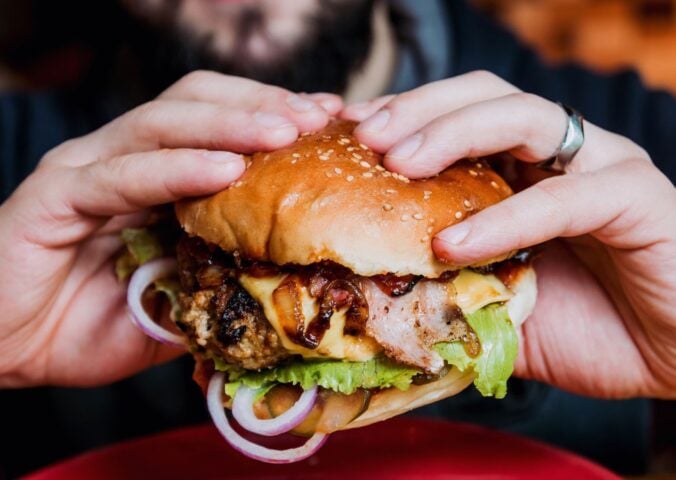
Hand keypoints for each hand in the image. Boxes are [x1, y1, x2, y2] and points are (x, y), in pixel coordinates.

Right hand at [0, 71, 341, 387]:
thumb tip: (287, 282)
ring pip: (164, 122)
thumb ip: (219, 283)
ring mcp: (88, 169)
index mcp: (154, 177)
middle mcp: (123, 159)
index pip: (220, 124)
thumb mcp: (178, 304)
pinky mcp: (57, 194)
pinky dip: (176, 168)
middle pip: (197, 101)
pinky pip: (124, 174)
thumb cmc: (89, 325)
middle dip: (262, 105)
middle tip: (318, 117)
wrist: (9, 349)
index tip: (331, 124)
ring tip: (285, 131)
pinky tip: (224, 170)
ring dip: (230, 123)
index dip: (274, 117)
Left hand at [343, 71, 675, 398]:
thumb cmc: (585, 326)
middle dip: (417, 110)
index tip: (347, 136)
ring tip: (398, 164)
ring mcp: (599, 165)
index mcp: (521, 167)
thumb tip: (373, 298)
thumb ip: (446, 291)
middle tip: (365, 138)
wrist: (670, 355)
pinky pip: (563, 197)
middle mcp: (559, 153)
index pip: (454, 117)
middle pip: (482, 95)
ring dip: (453, 132)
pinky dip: (504, 218)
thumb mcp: (495, 305)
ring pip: (522, 117)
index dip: (400, 119)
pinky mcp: (633, 196)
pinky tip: (454, 243)